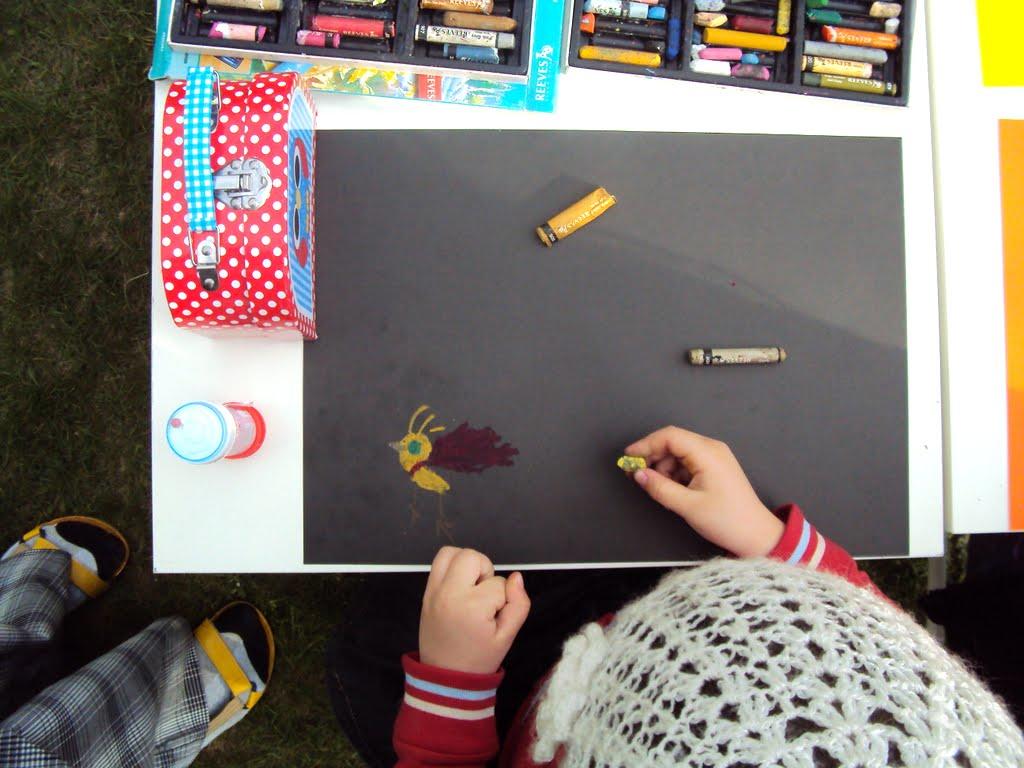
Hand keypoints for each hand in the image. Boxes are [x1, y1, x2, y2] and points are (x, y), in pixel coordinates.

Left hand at [419, 547, 530, 674]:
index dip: (503, 599)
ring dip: (467, 564)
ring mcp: (434, 591)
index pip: (499, 584)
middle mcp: (449, 593)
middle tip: (484, 596)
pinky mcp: (426, 593)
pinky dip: (452, 567)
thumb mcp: (508, 637)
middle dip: (485, 572)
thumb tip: (516, 578)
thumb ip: (519, 604)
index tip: (494, 619)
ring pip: (451, 552)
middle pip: (472, 557)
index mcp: (471, 606)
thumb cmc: (480, 659)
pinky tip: (461, 588)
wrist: (445, 679)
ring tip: (471, 587)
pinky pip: (438, 563)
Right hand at [625, 426, 784, 557]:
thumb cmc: (726, 520)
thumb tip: (637, 474)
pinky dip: (675, 473)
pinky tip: (671, 490)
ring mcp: (715, 457)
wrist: (756, 535)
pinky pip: (687, 462)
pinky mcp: (714, 467)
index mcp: (708, 453)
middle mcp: (712, 449)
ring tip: (657, 488)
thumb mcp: (688, 506)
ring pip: (678, 453)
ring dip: (663, 467)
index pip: (670, 436)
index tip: (628, 458)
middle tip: (636, 474)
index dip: (646, 444)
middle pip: (673, 442)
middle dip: (652, 456)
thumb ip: (660, 488)